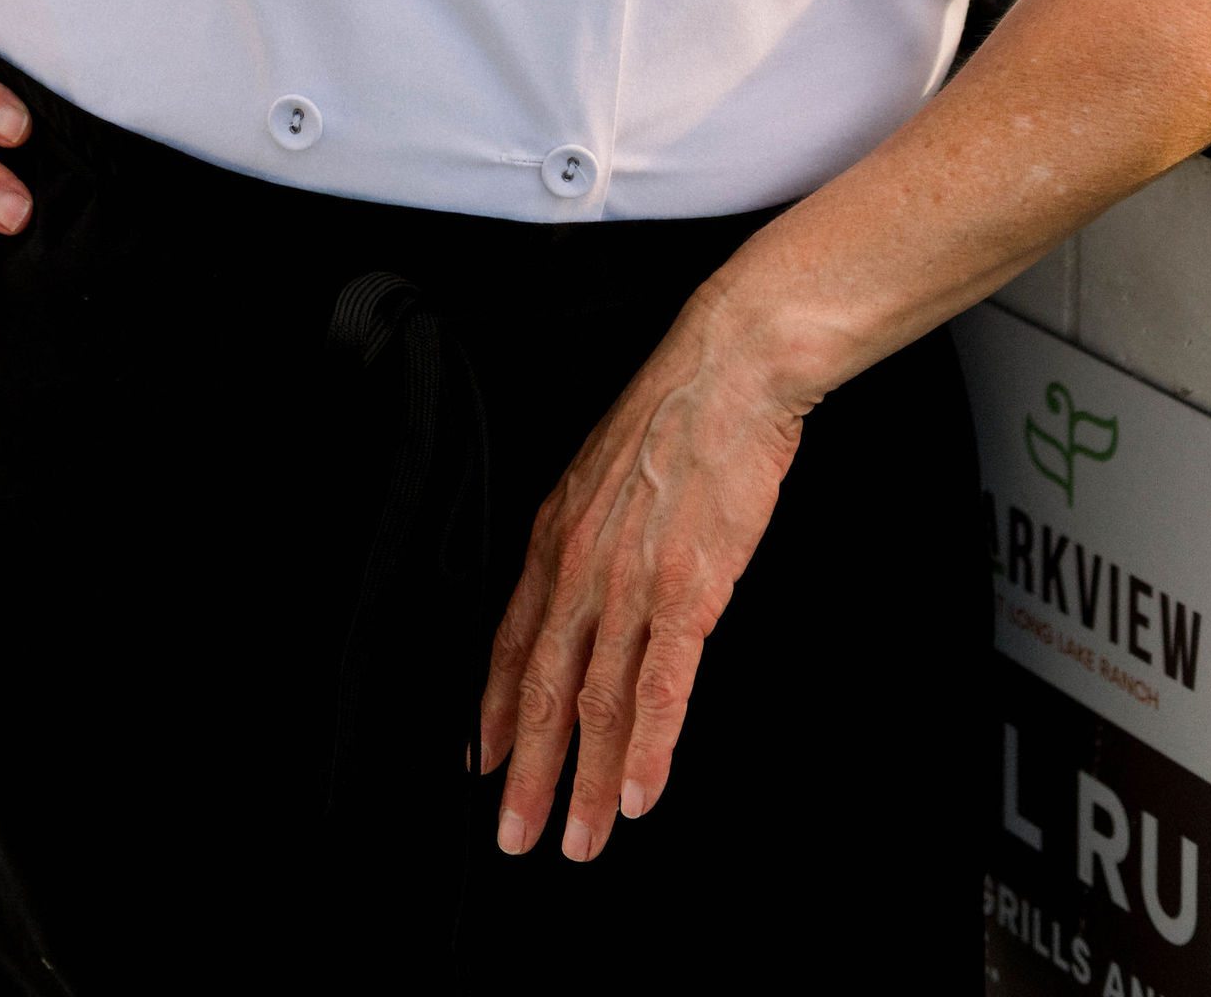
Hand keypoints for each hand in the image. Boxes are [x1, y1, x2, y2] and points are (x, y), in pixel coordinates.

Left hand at [479, 287, 805, 861]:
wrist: (729, 371)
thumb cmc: (676, 412)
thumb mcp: (603, 470)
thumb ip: (590, 534)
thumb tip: (586, 581)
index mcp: (558, 535)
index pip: (510, 642)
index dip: (492, 710)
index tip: (481, 762)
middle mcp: (583, 566)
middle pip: (544, 690)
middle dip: (527, 772)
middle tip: (515, 834)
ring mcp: (633, 583)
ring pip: (597, 703)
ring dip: (585, 781)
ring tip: (580, 840)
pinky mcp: (690, 590)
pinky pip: (661, 687)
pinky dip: (647, 749)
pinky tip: (637, 795)